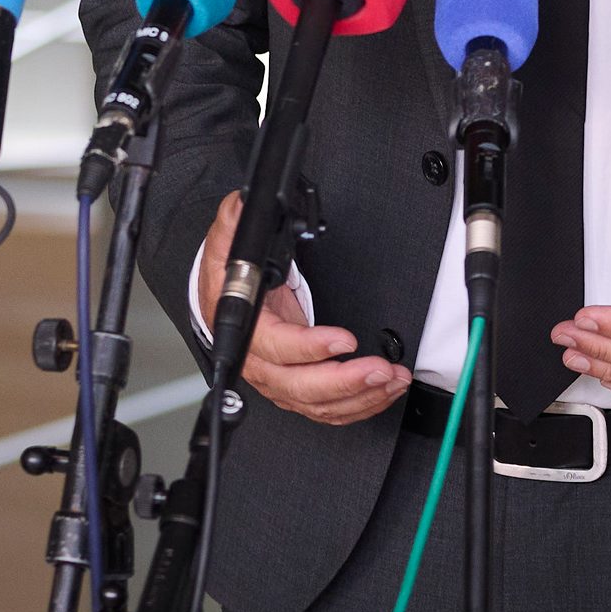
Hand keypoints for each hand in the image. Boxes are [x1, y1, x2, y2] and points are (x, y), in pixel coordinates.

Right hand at [192, 190, 410, 425]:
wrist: (218, 303)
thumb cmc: (223, 280)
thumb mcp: (225, 244)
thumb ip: (233, 221)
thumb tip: (245, 203)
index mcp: (247, 331)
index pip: (278, 347)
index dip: (311, 348)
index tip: (344, 340)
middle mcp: (261, 364)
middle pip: (302, 387)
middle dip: (345, 382)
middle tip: (380, 369)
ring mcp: (278, 381)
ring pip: (318, 404)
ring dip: (359, 396)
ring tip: (392, 379)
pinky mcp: (294, 389)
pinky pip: (326, 409)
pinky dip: (358, 405)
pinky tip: (382, 391)